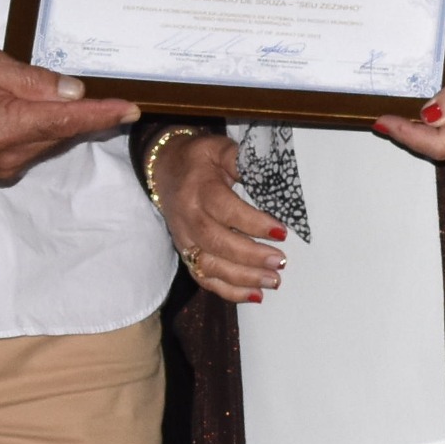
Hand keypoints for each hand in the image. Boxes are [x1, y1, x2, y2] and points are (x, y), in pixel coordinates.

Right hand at [0, 46, 135, 183]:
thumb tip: (73, 91)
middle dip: (81, 111)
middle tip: (95, 88)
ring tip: (39, 92)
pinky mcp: (2, 171)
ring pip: (51, 140)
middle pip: (63, 132)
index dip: (102, 115)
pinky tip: (29, 110)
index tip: (131, 110)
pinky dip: (42, 129)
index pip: (67, 121)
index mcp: (5, 125)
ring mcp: (6, 167)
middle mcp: (10, 155)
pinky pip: (36, 147)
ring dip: (58, 119)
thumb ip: (33, 80)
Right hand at [153, 130, 285, 302]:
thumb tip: (269, 172)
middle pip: (217, 243)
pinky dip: (229, 291)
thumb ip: (240, 160)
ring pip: (210, 266)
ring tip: (273, 281)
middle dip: (251, 256)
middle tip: (279, 262)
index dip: (253, 223)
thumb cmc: (199, 159)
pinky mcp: (186, 254)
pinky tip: (255, 295)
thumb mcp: (219, 149)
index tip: (281, 232)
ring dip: (243, 278)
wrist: (164, 168)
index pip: (226, 210)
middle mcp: (188, 218)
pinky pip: (204, 278)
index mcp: (198, 189)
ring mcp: (184, 239)